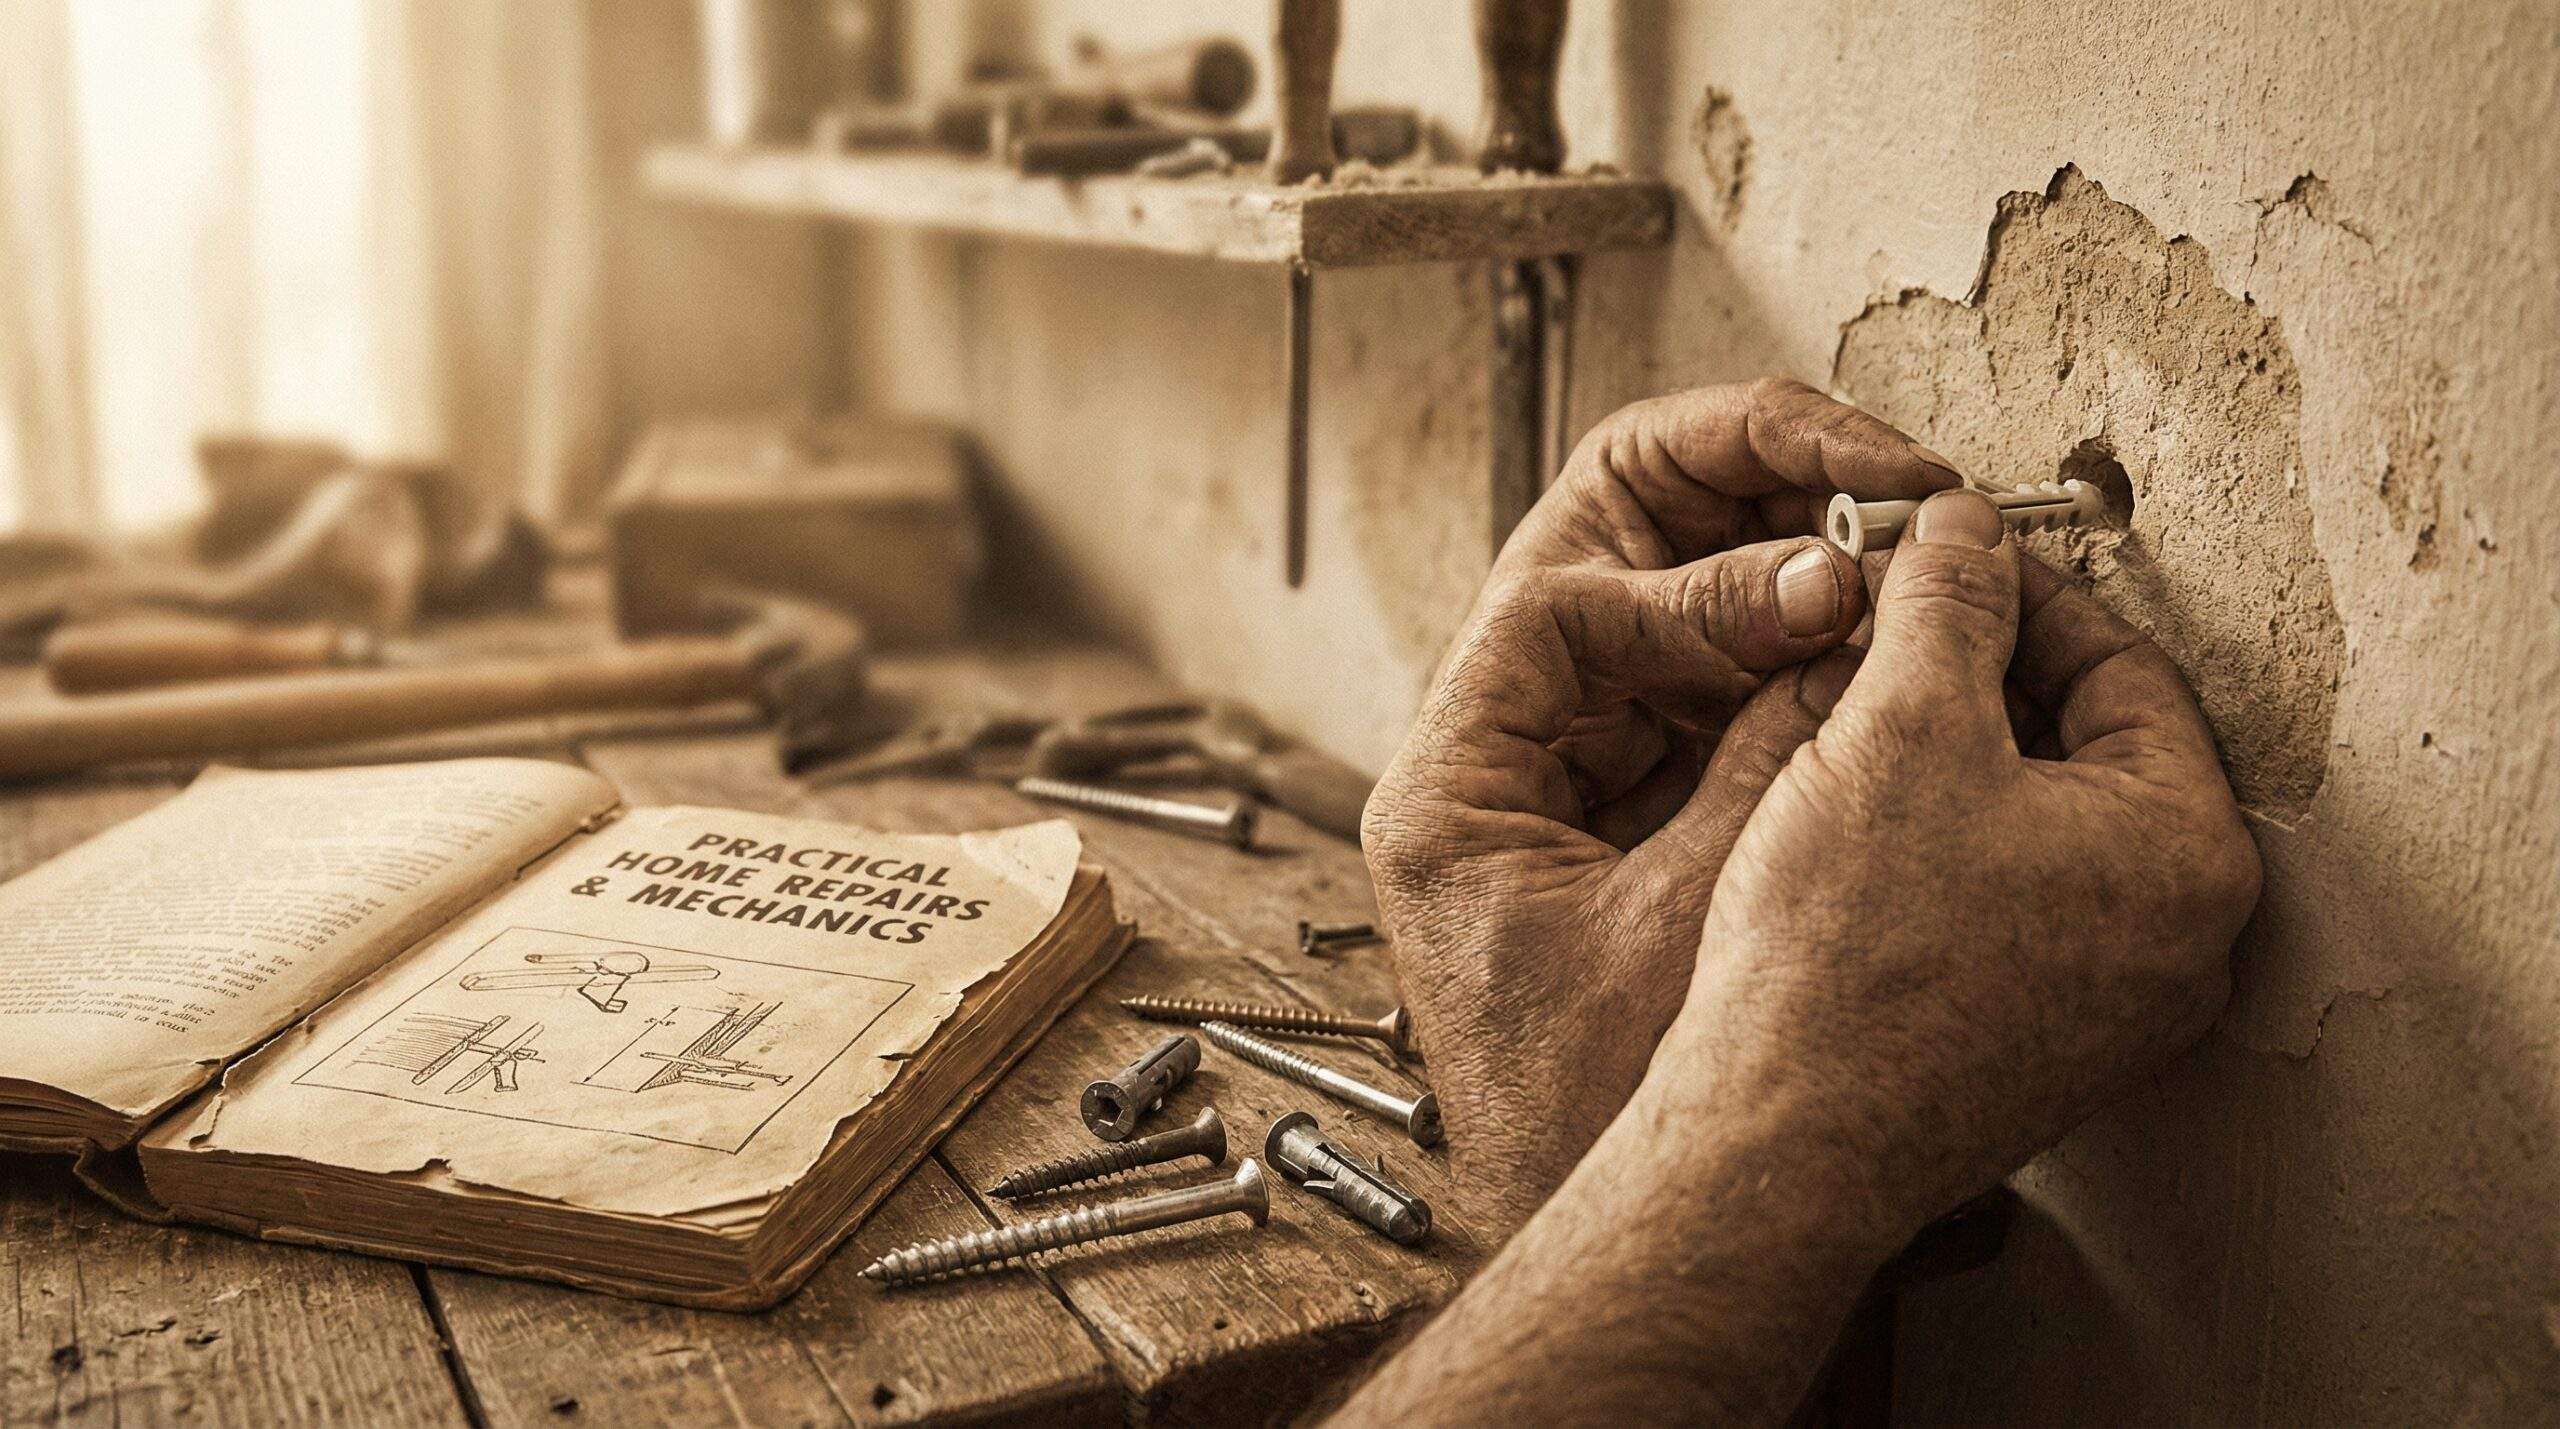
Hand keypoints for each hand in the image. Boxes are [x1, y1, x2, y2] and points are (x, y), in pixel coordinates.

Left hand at [1360, 380, 1958, 1232]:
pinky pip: (1716, 680)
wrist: (1647, 1223)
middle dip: (1745, 495)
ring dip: (1785, 560)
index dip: (1708, 569)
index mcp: (1452, 782)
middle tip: (1878, 474)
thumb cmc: (1611, 1112)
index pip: (1560, 593)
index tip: (1831, 574)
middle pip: (1604, 554)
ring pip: (1670, 601)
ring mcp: (1571, 767)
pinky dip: (1798, 649)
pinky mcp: (1641, 798)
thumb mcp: (1697, 911)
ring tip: (1899, 541)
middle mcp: (1496, 754)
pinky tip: (1882, 635)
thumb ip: (1772, 750)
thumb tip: (1851, 610)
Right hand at [1671, 488, 2262, 1245]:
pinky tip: (1854, 833)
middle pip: (2089, 749)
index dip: (2017, 593)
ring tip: (1855, 724)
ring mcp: (2113, 1007)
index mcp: (2189, 853)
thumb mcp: (1899, 725)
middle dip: (1981, 679)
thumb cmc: (1849, 956)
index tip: (1939, 560)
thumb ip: (1946, 600)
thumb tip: (1962, 526)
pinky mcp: (2037, 1048)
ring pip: (2043, 829)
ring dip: (1955, 763)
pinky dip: (1944, 849)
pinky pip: (2009, 907)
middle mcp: (2181, 942)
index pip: (2125, 667)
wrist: (1779, 1139)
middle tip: (1888, 636)